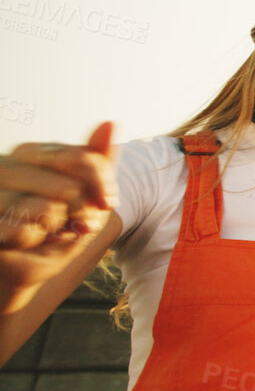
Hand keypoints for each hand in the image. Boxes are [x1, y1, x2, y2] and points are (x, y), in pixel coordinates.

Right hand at [1, 123, 118, 310]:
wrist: (20, 268)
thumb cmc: (56, 228)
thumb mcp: (87, 196)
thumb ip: (98, 163)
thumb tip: (109, 122)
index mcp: (33, 153)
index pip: (83, 159)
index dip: (104, 185)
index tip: (108, 203)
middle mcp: (6, 165)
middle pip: (69, 187)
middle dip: (81, 212)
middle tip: (73, 223)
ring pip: (47, 210)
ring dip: (56, 230)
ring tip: (47, 231)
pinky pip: (23, 231)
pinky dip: (34, 242)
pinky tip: (26, 242)